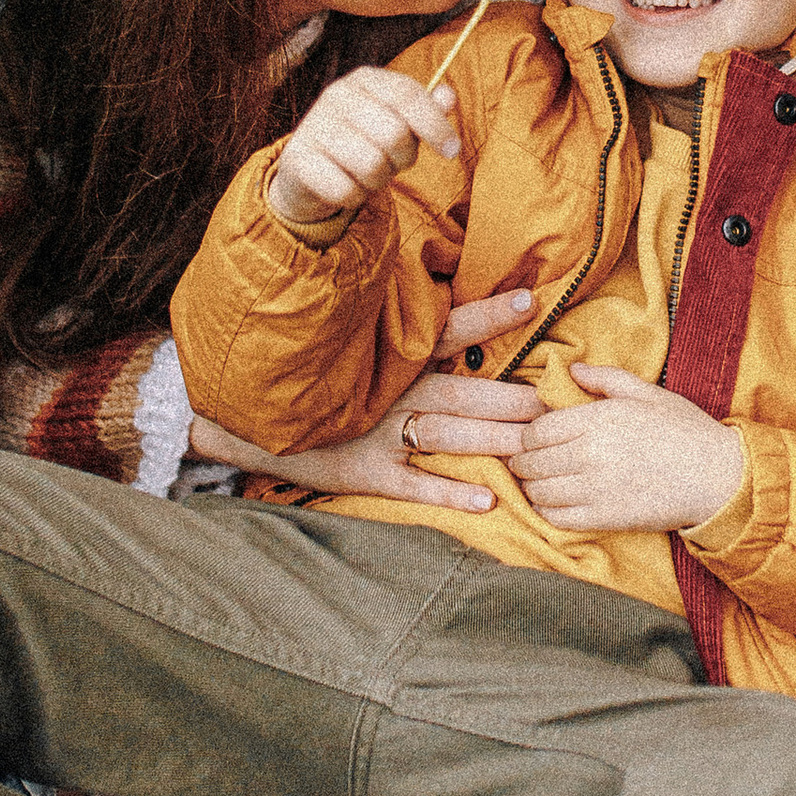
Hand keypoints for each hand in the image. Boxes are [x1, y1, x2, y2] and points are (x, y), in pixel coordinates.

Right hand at [191, 290, 544, 507]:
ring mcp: (376, 432)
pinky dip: (449, 494)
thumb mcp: (352, 342)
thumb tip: (446, 292)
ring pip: (445, 435)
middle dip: (506, 397)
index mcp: (391, 355)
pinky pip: (413, 486)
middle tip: (550, 403)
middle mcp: (388, 390)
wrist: (246, 413)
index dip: (488, 315)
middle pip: (459, 391)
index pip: (447, 328)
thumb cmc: (313, 372)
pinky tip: (486, 503)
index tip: (531, 299)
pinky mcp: (363, 471)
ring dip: (489, 440)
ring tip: (530, 445)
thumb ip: (398, 324)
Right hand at [268, 67, 458, 228]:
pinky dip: (354, 197)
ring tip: (368, 174)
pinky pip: (344, 190)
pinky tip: (347, 186)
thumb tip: (448, 97)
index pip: (407, 94)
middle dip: (403, 159)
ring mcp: (314, 125)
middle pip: (394, 133)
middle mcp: (336, 95)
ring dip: (378, 180)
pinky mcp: (297, 159)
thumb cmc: (364, 142)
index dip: (435, 124)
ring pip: (371, 165)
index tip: (452, 151)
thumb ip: (425, 110)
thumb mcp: (398, 123)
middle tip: (393, 164)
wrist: (308, 171)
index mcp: (365, 79)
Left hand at [506, 363, 745, 534]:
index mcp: (599, 418)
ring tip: (536, 483)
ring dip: (531, 488)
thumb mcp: (649, 393)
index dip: (526, 436)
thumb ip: (606, 379)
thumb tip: (571, 370)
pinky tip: (552, 504)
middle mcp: (592, 453)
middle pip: (532, 461)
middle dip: (522, 462)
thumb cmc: (686, 430)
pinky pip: (557, 518)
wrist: (719, 477)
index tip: (529, 439)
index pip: (537, 430)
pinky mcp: (605, 518)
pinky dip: (546, 512)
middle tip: (524, 462)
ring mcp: (597, 489)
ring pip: (539, 491)